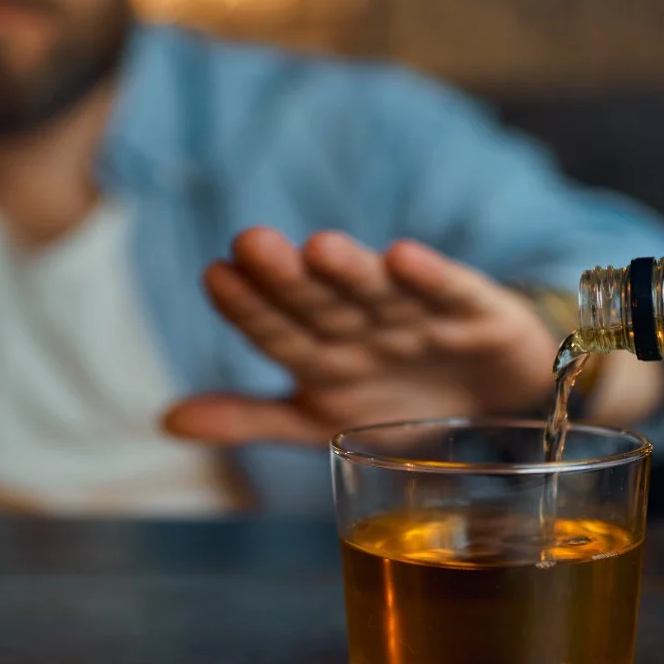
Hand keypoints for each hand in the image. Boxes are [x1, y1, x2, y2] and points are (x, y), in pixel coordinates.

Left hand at [164, 228, 563, 446]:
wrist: (498, 403)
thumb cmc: (398, 404)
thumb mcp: (321, 421)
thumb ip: (250, 418)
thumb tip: (166, 419)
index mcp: (321, 352)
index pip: (274, 328)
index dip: (247, 307)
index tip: (216, 276)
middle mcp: (363, 325)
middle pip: (319, 301)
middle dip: (286, 276)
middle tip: (251, 242)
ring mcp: (418, 318)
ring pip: (378, 292)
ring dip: (351, 271)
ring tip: (319, 248)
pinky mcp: (476, 314)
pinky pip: (450, 292)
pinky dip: (431, 277)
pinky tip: (404, 256)